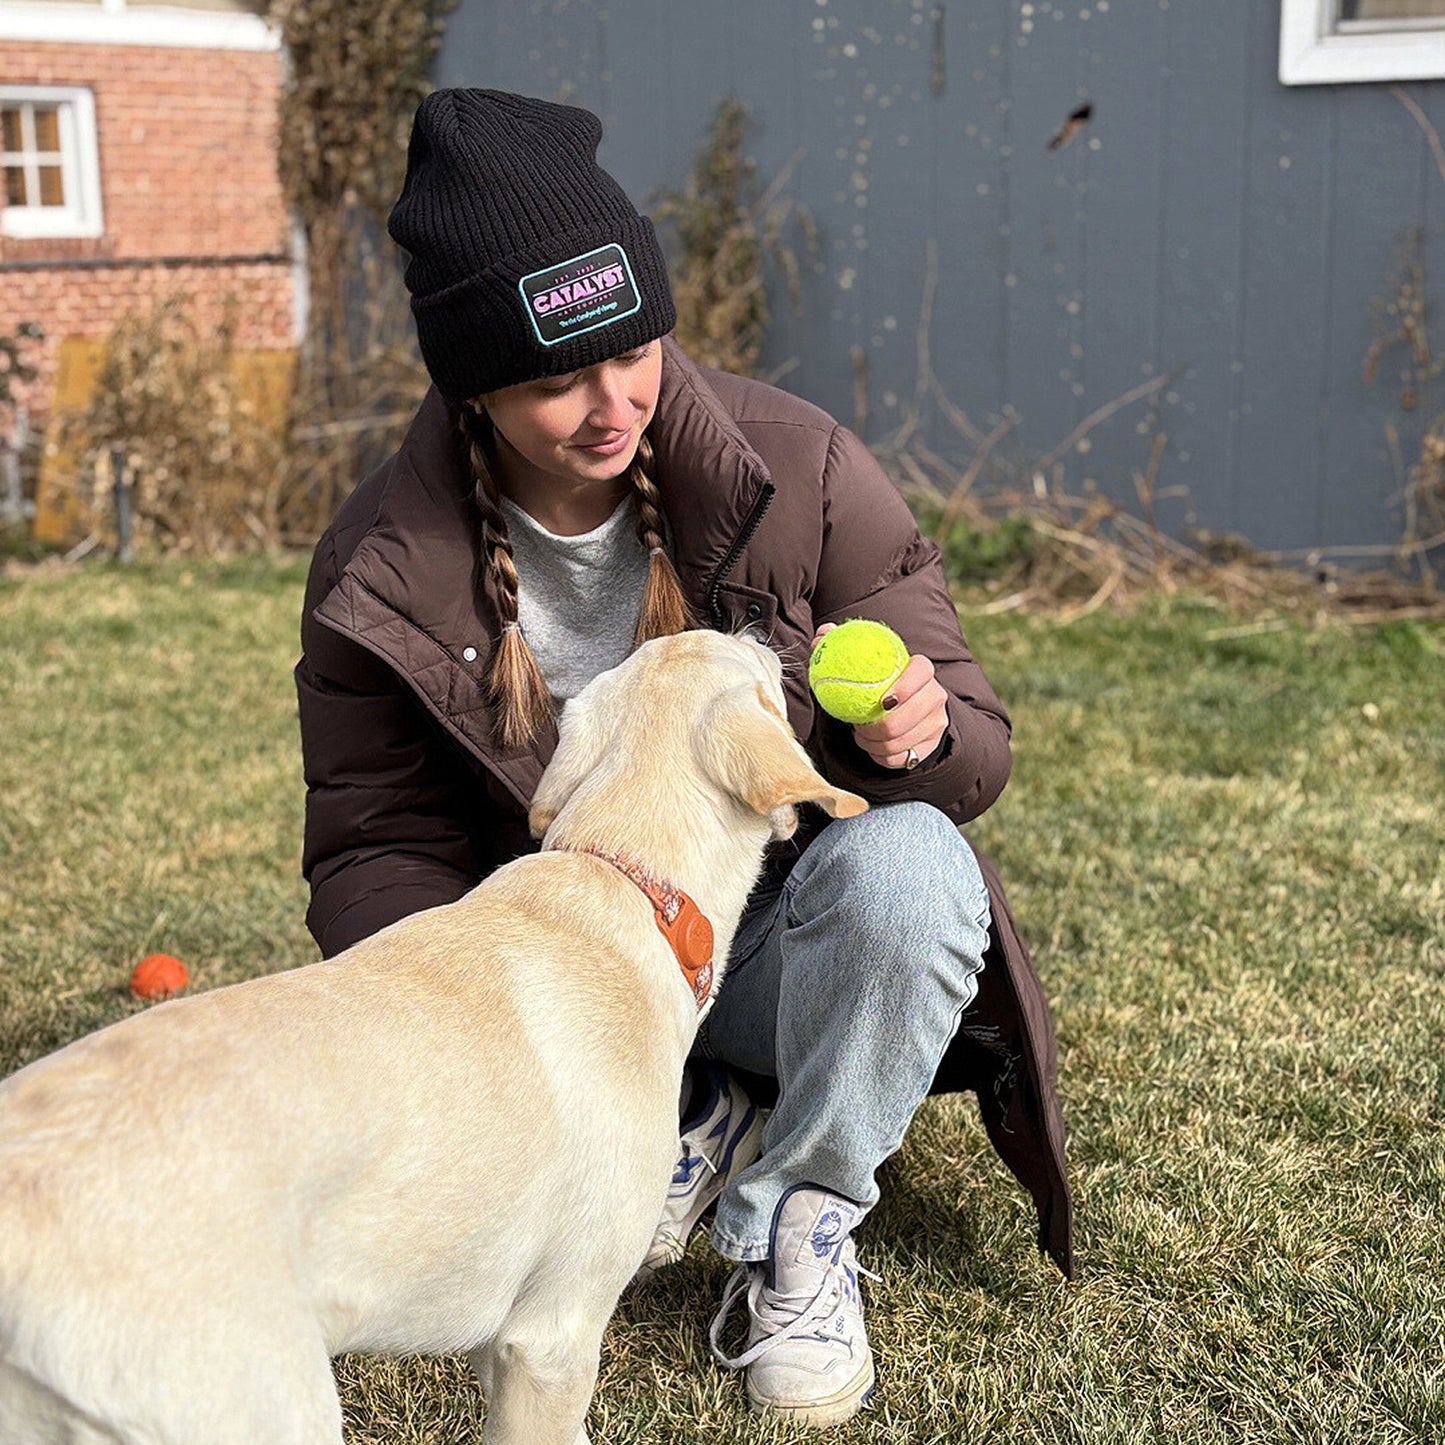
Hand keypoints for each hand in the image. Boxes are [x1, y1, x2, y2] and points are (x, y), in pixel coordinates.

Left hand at [813, 624, 948, 770]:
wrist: (900, 706)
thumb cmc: (876, 680)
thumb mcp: (859, 661)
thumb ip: (840, 644)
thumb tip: (822, 634)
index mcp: (922, 669)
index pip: (922, 671)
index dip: (905, 686)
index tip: (882, 700)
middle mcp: (935, 695)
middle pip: (910, 716)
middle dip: (878, 727)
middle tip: (858, 725)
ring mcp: (935, 722)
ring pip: (902, 741)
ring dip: (874, 743)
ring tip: (861, 734)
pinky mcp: (930, 745)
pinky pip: (901, 758)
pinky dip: (880, 756)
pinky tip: (871, 746)